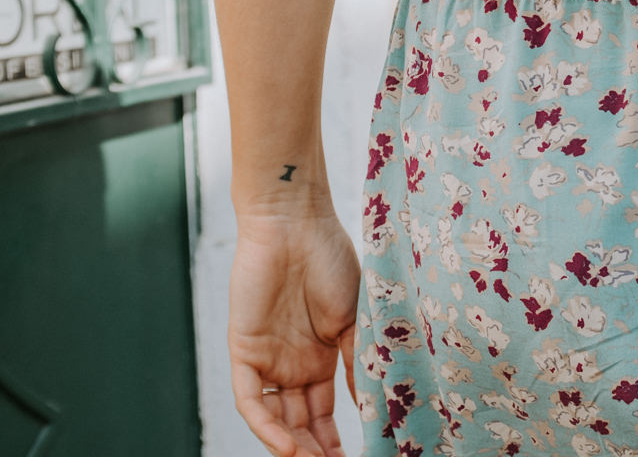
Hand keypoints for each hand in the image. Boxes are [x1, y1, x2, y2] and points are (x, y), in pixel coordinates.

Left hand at [229, 210, 360, 456]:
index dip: (338, 439)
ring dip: (294, 447)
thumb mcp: (353, 318)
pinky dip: (267, 427)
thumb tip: (375, 403)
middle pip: (300, 424)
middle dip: (318, 451)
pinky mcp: (244, 351)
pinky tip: (289, 447)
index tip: (362, 454)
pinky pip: (251, 402)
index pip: (324, 414)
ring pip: (276, 420)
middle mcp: (291, 364)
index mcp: (320, 357)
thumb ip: (359, 361)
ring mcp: (267, 359)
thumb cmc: (330, 258)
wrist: (296, 222)